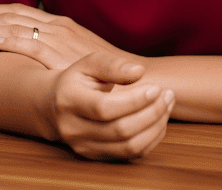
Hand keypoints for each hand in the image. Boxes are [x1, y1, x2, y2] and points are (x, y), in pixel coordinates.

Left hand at [0, 3, 139, 70]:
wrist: (136, 76)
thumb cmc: (108, 68)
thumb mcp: (78, 51)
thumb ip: (58, 46)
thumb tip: (35, 47)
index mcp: (58, 23)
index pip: (18, 11)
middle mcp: (55, 26)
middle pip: (9, 16)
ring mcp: (57, 39)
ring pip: (11, 28)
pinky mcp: (60, 55)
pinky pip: (28, 44)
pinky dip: (6, 40)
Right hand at [42, 52, 173, 160]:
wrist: (54, 105)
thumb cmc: (77, 80)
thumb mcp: (88, 64)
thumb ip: (112, 65)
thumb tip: (139, 71)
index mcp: (68, 100)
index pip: (104, 108)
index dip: (134, 100)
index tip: (156, 88)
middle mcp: (72, 128)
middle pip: (120, 130)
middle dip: (151, 113)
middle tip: (168, 95)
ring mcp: (83, 146)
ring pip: (129, 146)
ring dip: (155, 127)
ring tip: (167, 105)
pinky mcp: (96, 156)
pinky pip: (131, 154)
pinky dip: (151, 139)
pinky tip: (158, 120)